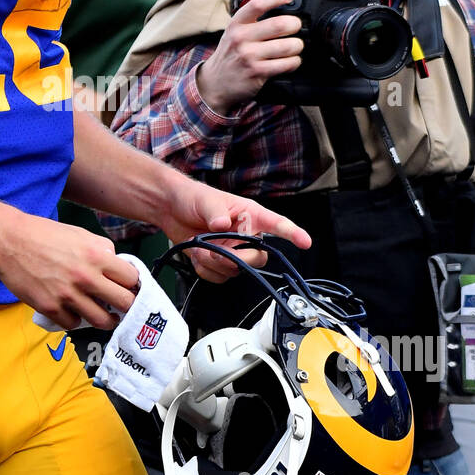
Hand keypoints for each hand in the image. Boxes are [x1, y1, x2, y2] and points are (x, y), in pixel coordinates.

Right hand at [0, 210, 139, 329]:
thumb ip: (102, 249)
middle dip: (126, 306)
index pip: (132, 279)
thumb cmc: (44, 234)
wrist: (9, 241)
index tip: (129, 288)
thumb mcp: (80, 233)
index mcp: (96, 255)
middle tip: (122, 306)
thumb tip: (117, 266)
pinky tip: (73, 311)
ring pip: (102, 320)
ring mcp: (68, 295)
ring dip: (105, 319)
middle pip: (124, 303)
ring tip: (103, 315)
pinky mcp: (50, 307)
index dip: (132, 284)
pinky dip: (76, 319)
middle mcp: (86, 277)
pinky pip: (74, 324)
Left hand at [159, 179, 310, 282]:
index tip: (304, 242)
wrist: (170, 209)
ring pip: (236, 270)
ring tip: (199, 247)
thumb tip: (221, 223)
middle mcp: (245, 235)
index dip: (292, 233)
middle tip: (214, 250)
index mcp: (250, 215)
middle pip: (257, 258)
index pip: (277, 224)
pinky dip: (204, 270)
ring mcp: (232, 250)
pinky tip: (196, 254)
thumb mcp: (205, 201)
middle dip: (236, 258)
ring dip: (214, 263)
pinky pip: (219, 277)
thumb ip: (215, 212)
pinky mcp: (218, 262)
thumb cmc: (193, 198)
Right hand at [196, 0, 302, 114]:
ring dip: (297, 45)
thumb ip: (252, 21)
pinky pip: (286, 64)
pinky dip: (295, 61)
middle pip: (279, 24)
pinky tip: (291, 60)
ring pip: (287, 46)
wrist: (215, 83)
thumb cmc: (230, 55)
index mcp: (236, 24)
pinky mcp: (258, 73)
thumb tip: (281, 10)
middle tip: (296, 27)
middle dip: (295, 24)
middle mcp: (241, 38)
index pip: (258, 4)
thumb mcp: (233, 33)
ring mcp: (249, 56)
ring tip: (295, 46)